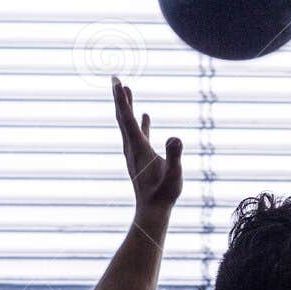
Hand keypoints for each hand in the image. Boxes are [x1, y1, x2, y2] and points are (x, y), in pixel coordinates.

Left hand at [111, 76, 182, 215]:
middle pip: (122, 117)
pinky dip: (139, 122)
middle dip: (119, 98)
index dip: (121, 99)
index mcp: (138, 147)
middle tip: (115, 78)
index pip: (126, 118)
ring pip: (128, 124)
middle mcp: (132, 148)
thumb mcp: (173, 174)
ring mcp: (135, 152)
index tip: (116, 82)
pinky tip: (145, 115)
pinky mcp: (141, 157)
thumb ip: (174, 156)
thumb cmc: (164, 193)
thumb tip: (175, 138)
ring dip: (126, 106)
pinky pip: (138, 134)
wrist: (153, 210)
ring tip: (126, 90)